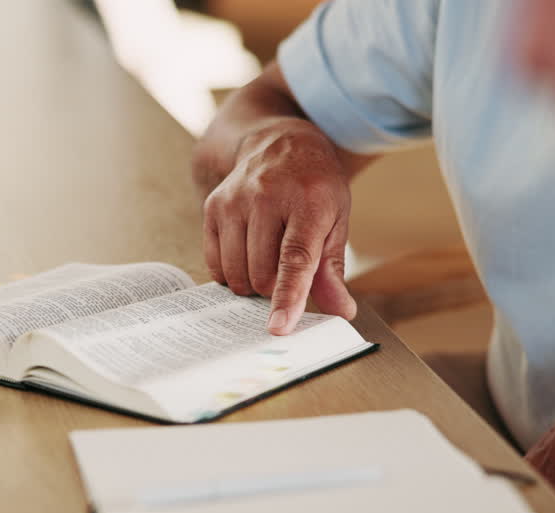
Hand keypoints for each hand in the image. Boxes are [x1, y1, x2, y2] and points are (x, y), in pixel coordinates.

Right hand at [200, 118, 356, 334]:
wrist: (281, 145)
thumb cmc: (315, 189)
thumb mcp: (336, 220)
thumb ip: (333, 269)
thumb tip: (341, 311)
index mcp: (308, 202)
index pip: (295, 259)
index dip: (288, 297)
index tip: (279, 326)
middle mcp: (267, 197)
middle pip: (262, 275)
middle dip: (275, 287)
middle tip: (286, 269)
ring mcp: (235, 200)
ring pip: (236, 274)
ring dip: (252, 282)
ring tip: (267, 258)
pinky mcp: (213, 207)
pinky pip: (216, 264)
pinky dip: (232, 272)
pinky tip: (247, 253)